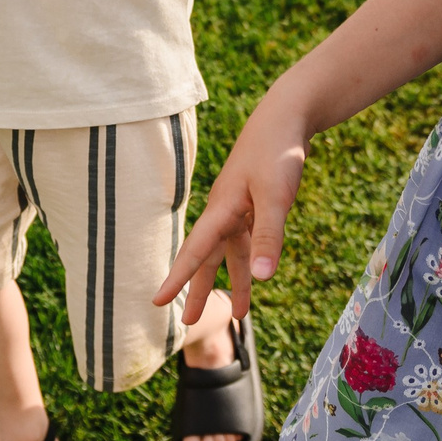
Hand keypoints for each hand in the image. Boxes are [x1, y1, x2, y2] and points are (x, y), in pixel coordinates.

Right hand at [151, 94, 314, 325]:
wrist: (285, 118)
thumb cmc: (277, 152)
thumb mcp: (275, 196)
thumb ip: (268, 236)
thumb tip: (261, 278)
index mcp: (222, 210)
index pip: (195, 253)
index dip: (176, 279)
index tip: (156, 302)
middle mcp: (226, 212)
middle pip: (208, 258)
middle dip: (200, 290)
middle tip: (188, 322)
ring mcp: (240, 208)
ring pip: (232, 253)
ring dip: (234, 281)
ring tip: (241, 314)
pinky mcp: (255, 204)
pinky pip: (248, 241)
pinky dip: (249, 260)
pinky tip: (256, 273)